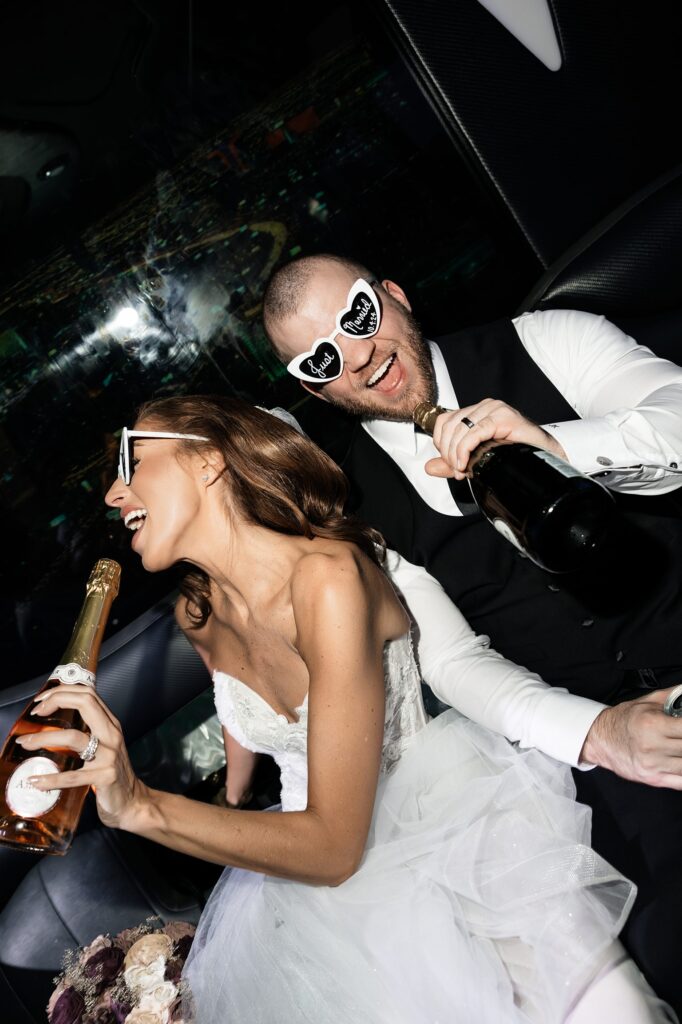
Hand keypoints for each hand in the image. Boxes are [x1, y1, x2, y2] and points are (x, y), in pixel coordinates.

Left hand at [20, 684, 146, 827]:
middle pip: (86, 703)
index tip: (41, 701)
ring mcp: (110, 756)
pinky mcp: (105, 778)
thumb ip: (88, 731)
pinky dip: (52, 778)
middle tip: (35, 713)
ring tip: (26, 743)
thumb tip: (54, 720)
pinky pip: (73, 776)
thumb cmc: (111, 773)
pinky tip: (36, 781)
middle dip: (56, 701)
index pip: (88, 694)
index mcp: (110, 724)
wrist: (132, 802)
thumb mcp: (104, 745)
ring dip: (44, 738)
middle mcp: (112, 735)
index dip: (63, 691)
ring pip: (74, 737)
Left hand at [424, 398, 566, 479]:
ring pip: (460, 429)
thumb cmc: (514, 456)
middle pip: (449, 426)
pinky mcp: (504, 416)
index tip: (450, 464)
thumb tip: (428, 467)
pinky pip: (475, 432)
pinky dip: (465, 449)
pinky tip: (466, 463)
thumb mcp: (476, 461)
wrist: (544, 457)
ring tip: (462, 470)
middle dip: (448, 452)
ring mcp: (495, 409)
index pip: (444, 421)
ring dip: (455, 454)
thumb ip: (452, 463)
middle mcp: (485, 406)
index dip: (440, 443)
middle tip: (456, 471)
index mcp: (476, 412)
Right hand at [580, 689, 681, 787]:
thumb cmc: (624, 719)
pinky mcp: (653, 779)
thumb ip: (674, 696)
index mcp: (653, 724)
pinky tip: (681, 762)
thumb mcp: (648, 701)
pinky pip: (681, 782)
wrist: (600, 738)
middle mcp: (652, 746)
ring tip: (680, 747)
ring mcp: (653, 765)